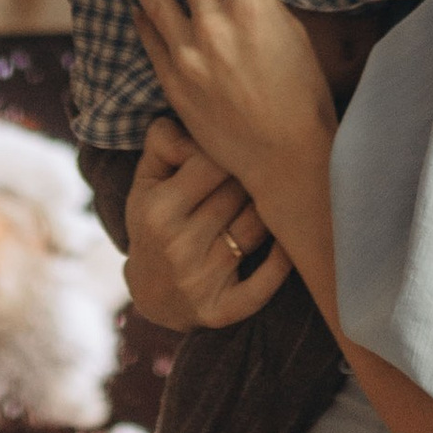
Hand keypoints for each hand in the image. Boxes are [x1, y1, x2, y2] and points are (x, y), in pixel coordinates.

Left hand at [114, 0, 335, 194]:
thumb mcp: (295, 36)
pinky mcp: (173, 80)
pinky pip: (149, 40)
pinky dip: (142, 20)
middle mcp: (216, 24)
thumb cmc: (303, 97)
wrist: (285, 155)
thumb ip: (266, 3)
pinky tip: (135, 9)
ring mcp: (188, 53)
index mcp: (255, 6)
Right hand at [124, 114, 293, 329]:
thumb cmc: (155, 224)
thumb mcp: (146, 182)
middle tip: (265, 170)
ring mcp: (201, 281)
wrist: (151, 296)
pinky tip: (287, 240)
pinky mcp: (222, 310)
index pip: (214, 162)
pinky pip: (267, 282)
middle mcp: (178, 246)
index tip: (237, 153)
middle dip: (255, 177)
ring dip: (271, 210)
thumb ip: (164, 142)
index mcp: (158, 209)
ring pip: (259, 227)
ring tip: (274, 197)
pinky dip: (283, 260)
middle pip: (241, 192)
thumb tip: (189, 121)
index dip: (233, 151)